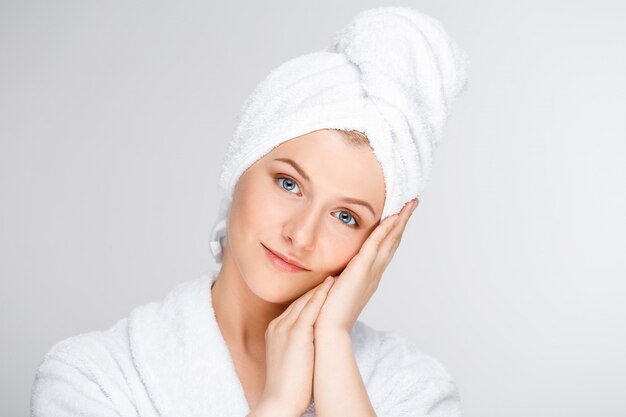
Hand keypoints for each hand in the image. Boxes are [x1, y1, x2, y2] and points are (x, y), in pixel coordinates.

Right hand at [257, 276, 335, 415]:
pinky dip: (321, 295)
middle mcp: (278, 325)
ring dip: (322, 286)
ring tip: (337, 274)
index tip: (325, 286)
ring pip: (306, 300)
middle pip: (300, 300)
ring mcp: (285, 327)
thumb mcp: (289, 358)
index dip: (311, 296)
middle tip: (334, 273)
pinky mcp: (296, 333)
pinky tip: (332, 286)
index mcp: (275, 330)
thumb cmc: (288, 386)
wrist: (279, 401)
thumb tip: (310, 344)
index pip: (296, 307)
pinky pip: (311, 308)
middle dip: (317, 287)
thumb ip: (296, 345)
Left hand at [314, 198, 417, 333]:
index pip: (382, 250)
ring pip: (389, 241)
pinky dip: (386, 230)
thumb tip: (328, 275)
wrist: (327, 331)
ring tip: (410, 204)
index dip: (392, 232)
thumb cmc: (325, 315)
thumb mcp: (331, 291)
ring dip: (400, 221)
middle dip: (402, 222)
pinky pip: (376, 245)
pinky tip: (394, 217)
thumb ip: (334, 281)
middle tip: (412, 203)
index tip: (399, 215)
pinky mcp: (361, 271)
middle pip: (392, 242)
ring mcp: (370, 273)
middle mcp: (373, 274)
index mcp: (367, 278)